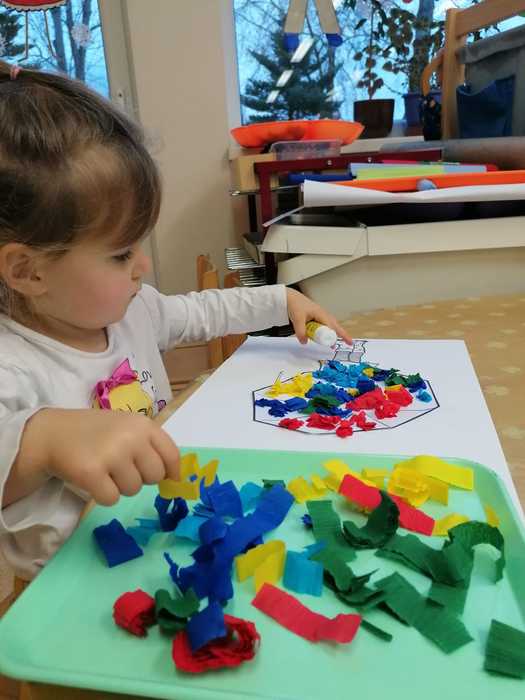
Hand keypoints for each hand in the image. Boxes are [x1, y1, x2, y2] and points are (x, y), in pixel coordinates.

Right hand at [17, 409, 179, 506]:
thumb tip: (175, 477)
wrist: (54, 433)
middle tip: (121, 468)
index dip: (172, 472)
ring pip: (133, 490)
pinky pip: (112, 499)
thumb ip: (150, 446)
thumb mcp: (127, 427)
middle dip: (141, 478)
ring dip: (120, 486)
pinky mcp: (92, 473)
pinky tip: (93, 480)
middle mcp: (131, 438)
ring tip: (105, 470)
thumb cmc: (96, 432)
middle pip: (154, 476)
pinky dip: (104, 495)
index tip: (169, 480)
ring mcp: (112, 455)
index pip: (171, 455)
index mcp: (143, 425)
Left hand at [286, 288, 352, 345]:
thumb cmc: (295, 304)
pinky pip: (326, 324)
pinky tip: (326, 336)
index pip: (330, 327)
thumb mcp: (297, 319)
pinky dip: (329, 330)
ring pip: (332, 325)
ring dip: (336, 333)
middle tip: (350, 343)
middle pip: (336, 326)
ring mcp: (321, 315)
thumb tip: (305, 342)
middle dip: (343, 334)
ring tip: (339, 342)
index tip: (333, 346)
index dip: (333, 337)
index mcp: (321, 314)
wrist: (290, 297)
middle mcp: (323, 314)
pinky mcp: (317, 316)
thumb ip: (300, 331)